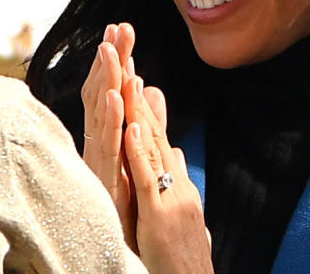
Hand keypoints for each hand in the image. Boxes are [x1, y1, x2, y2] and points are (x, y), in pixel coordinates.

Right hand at [80, 23, 135, 246]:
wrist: (127, 247)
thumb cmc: (129, 202)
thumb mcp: (141, 151)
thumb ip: (147, 120)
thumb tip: (153, 87)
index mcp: (110, 135)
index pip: (113, 90)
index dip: (117, 60)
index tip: (121, 29)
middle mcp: (101, 143)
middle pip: (104, 93)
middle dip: (110, 59)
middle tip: (117, 27)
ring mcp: (100, 160)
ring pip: (101, 114)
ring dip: (106, 80)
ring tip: (110, 50)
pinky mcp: (104, 179)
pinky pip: (107, 145)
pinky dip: (109, 119)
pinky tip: (115, 95)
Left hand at [123, 76, 213, 273]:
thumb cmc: (183, 256)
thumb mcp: (179, 208)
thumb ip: (175, 177)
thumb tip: (175, 148)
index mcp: (176, 182)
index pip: (155, 135)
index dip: (141, 103)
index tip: (130, 70)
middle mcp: (176, 182)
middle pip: (152, 130)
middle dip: (136, 92)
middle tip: (127, 56)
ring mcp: (169, 195)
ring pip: (149, 146)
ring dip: (136, 110)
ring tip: (126, 75)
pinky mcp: (159, 213)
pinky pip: (146, 178)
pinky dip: (136, 151)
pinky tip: (127, 127)